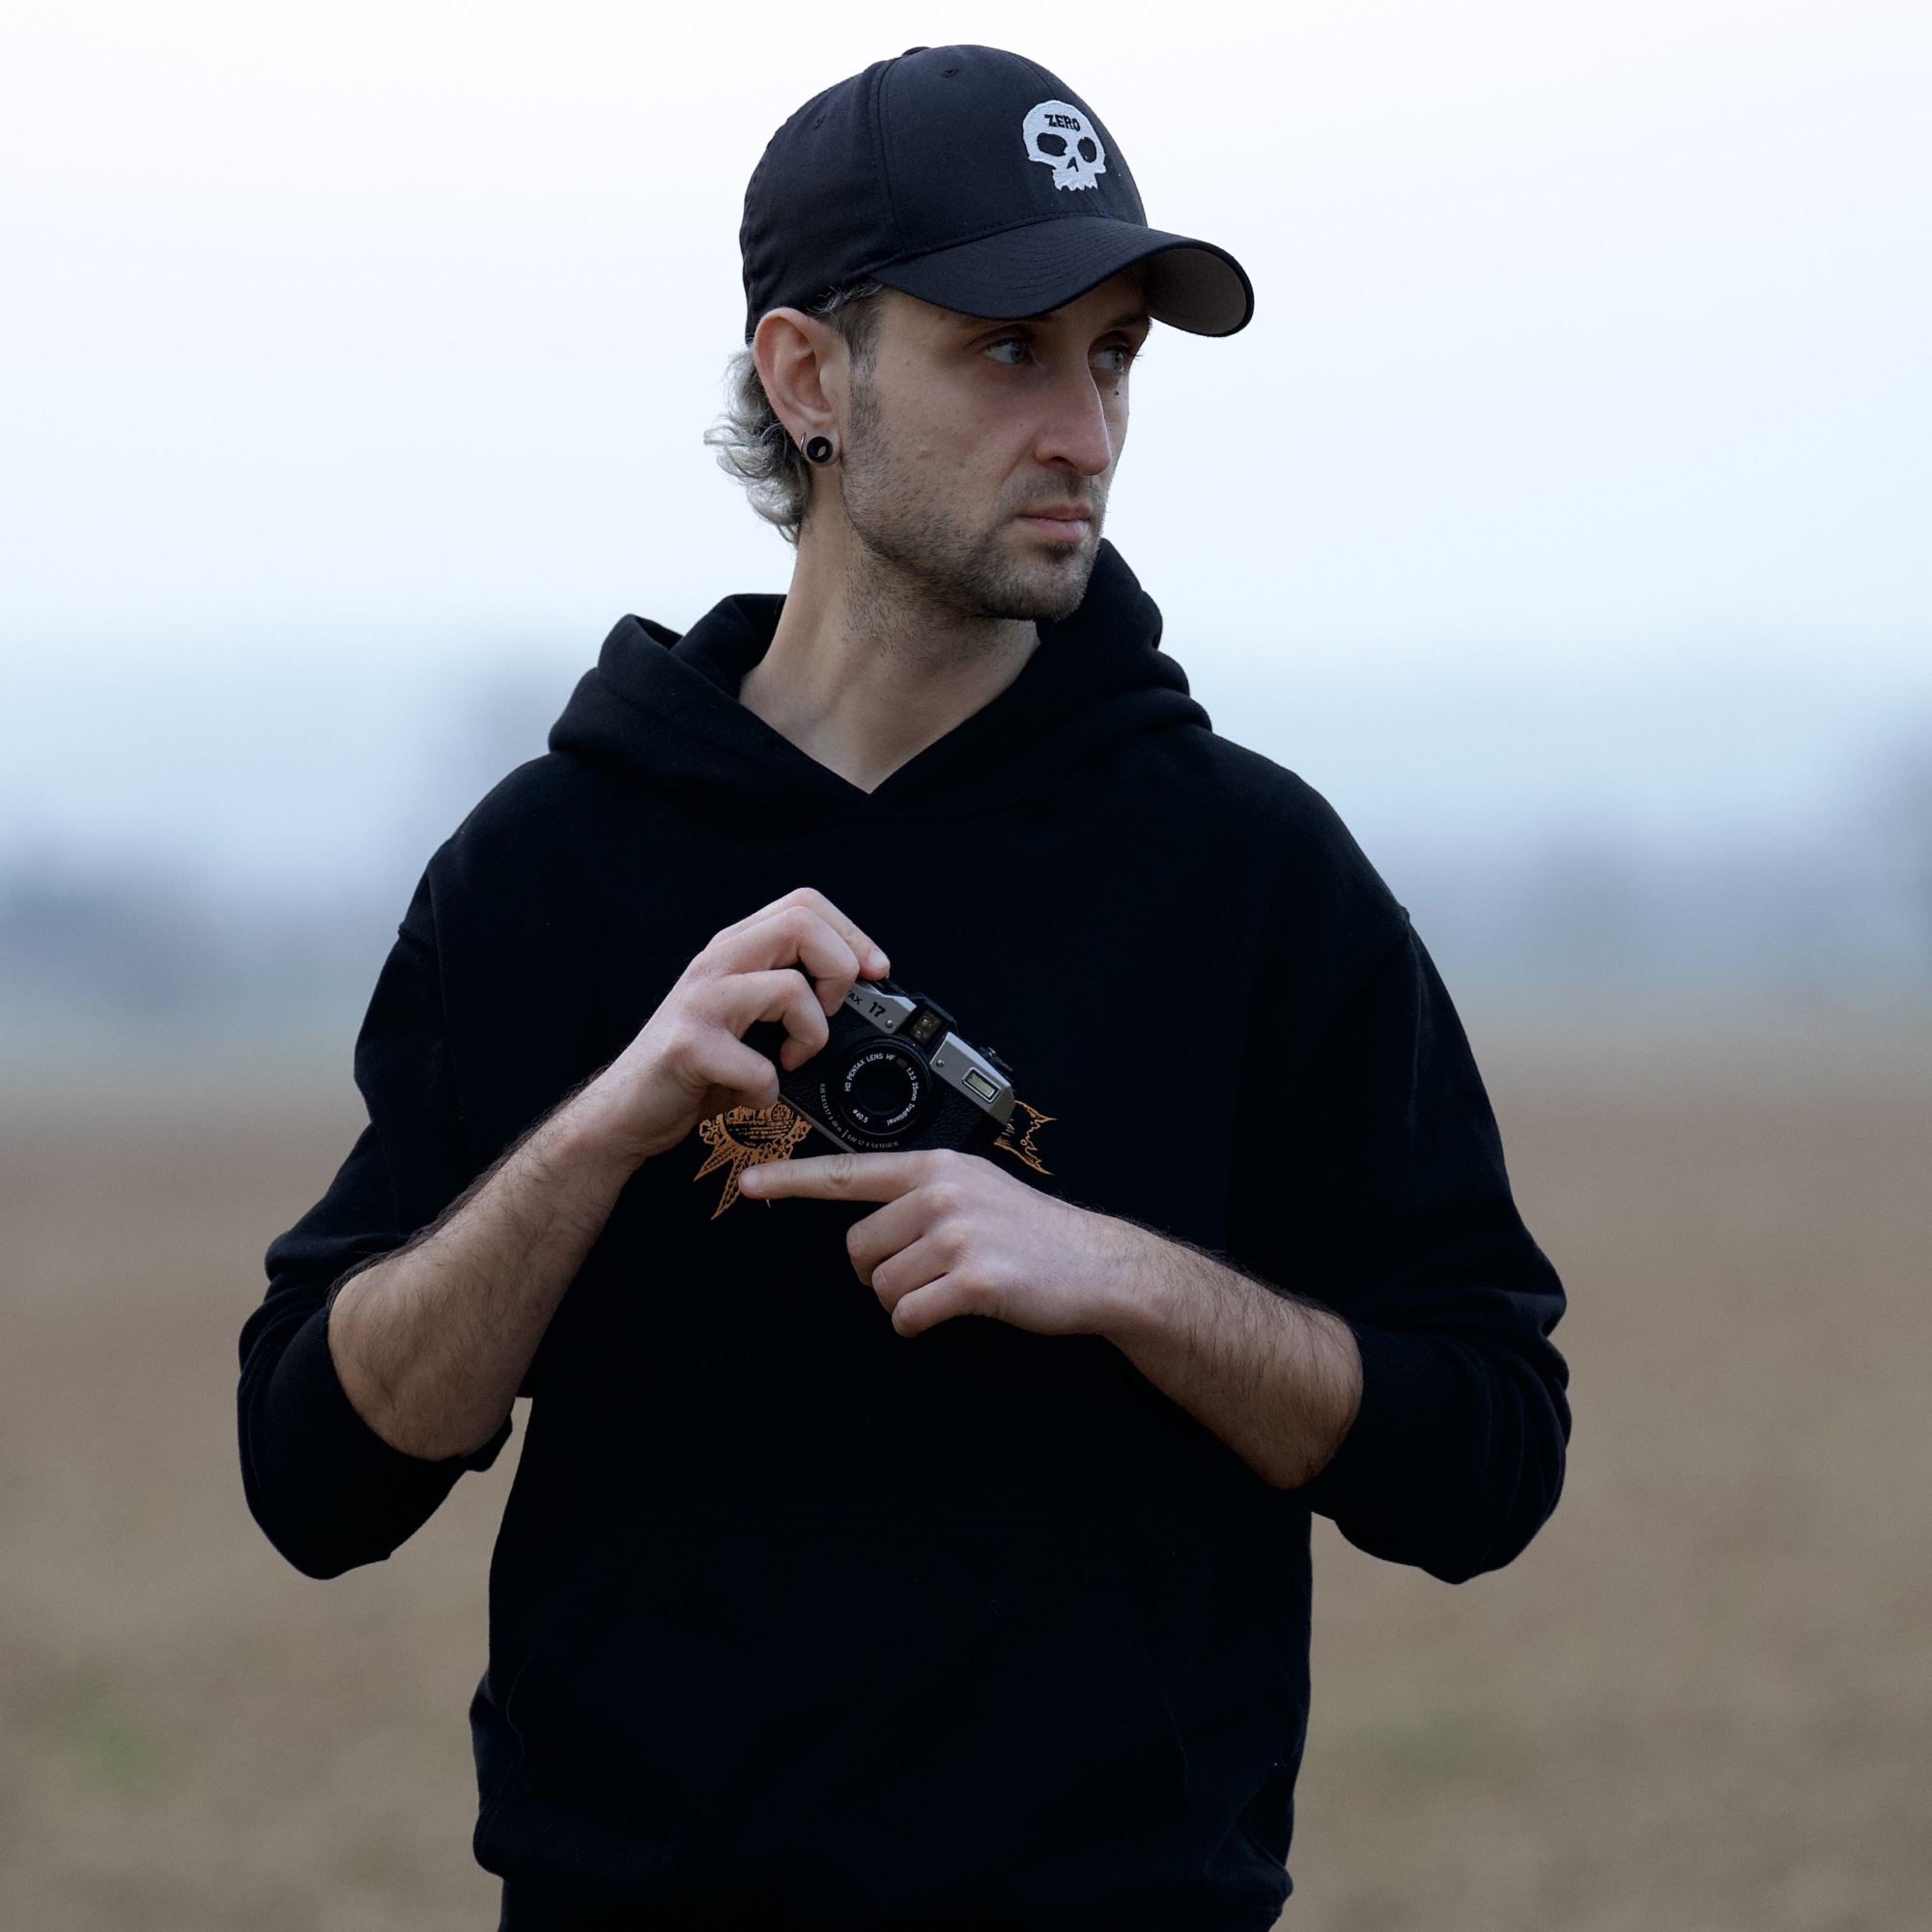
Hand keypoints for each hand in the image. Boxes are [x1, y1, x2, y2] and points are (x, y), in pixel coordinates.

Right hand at [568, 888, 887, 1168]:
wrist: (624, 1111)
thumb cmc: (694, 1066)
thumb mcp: (744, 1014)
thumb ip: (787, 992)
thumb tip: (862, 995)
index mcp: (734, 949)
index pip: (804, 904)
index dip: (852, 933)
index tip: (875, 972)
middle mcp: (715, 964)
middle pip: (802, 924)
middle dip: (840, 971)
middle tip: (830, 1015)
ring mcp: (700, 1002)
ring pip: (790, 989)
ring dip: (811, 1037)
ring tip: (789, 1062)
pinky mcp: (689, 1048)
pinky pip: (761, 1066)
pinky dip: (768, 1093)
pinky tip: (751, 1096)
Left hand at [738, 1149, 1147, 1338]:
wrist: (1096, 1266)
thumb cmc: (1031, 1232)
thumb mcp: (975, 1188)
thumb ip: (922, 1191)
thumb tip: (866, 1217)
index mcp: (936, 1167)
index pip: (849, 1172)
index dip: (792, 1179)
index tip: (749, 1182)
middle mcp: (941, 1193)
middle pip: (859, 1247)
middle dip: (881, 1272)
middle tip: (929, 1271)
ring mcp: (958, 1235)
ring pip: (882, 1286)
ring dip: (908, 1300)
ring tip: (954, 1286)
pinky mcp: (972, 1278)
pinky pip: (909, 1314)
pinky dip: (923, 1323)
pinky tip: (957, 1310)